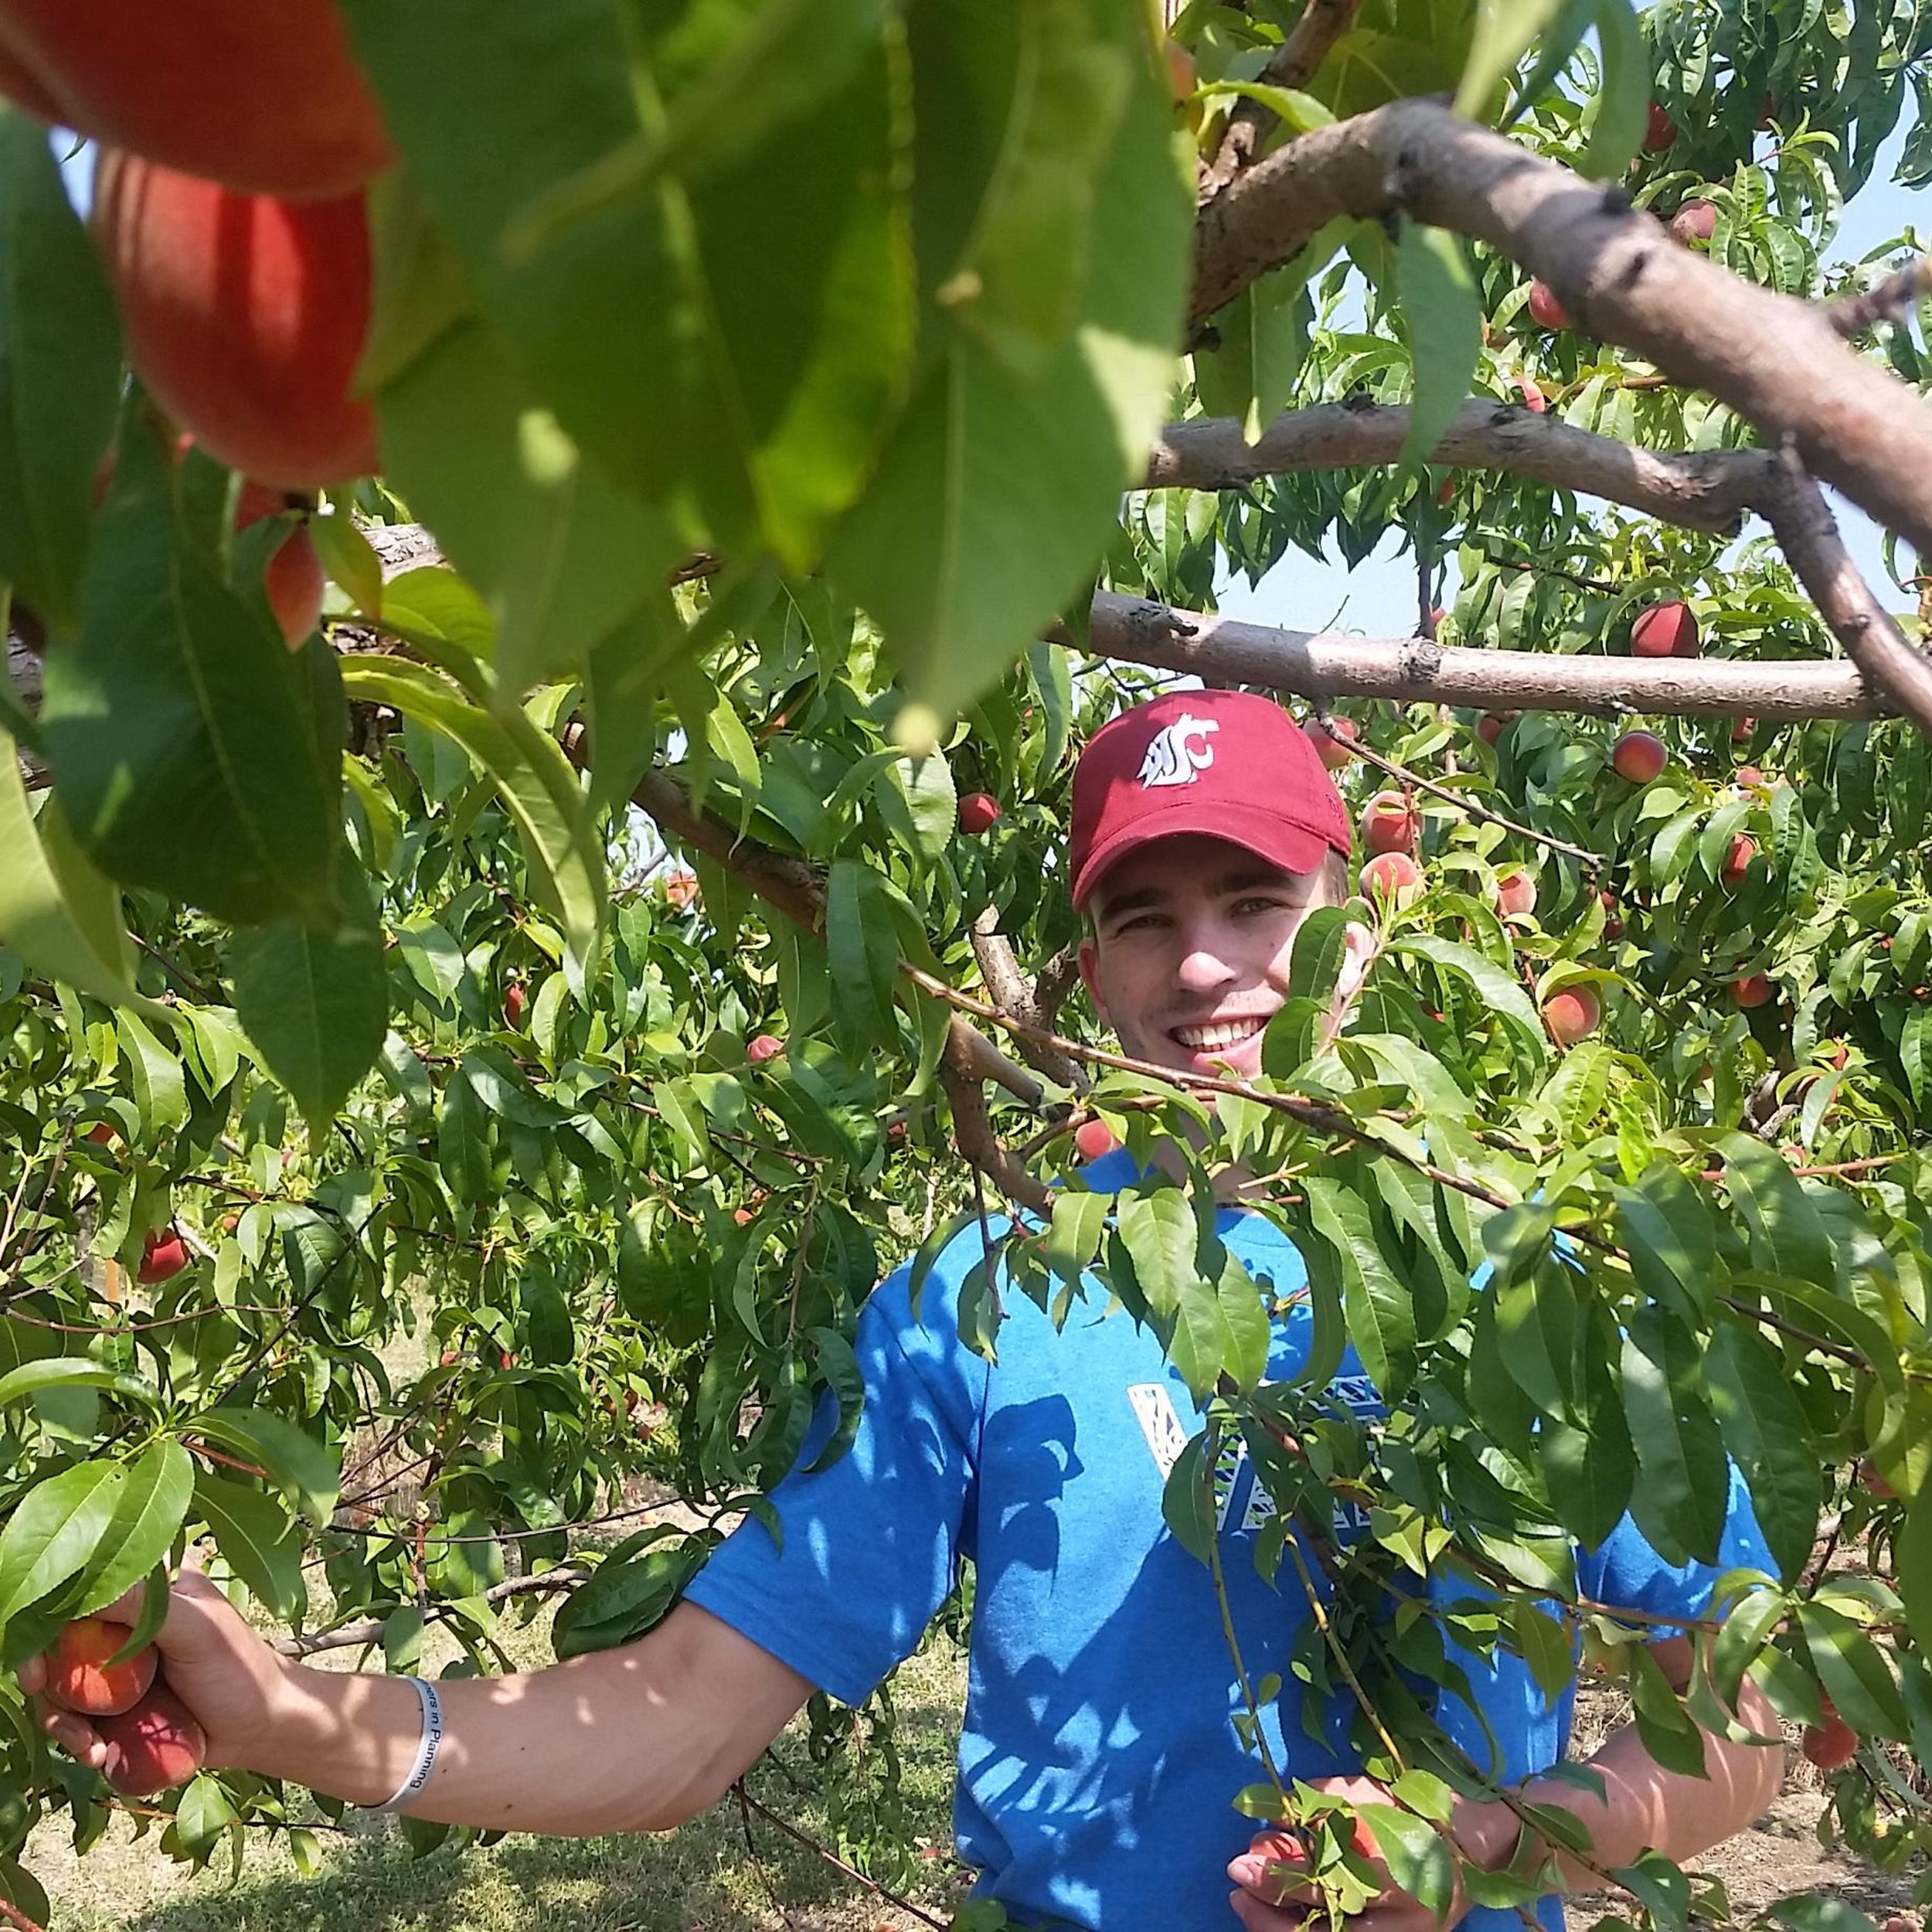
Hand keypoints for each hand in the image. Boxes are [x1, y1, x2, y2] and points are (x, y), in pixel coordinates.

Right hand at [18, 1564, 293, 1783]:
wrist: (261, 1728)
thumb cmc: (240, 1669)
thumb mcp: (198, 1630)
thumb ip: (146, 1607)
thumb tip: (83, 1588)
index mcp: (151, 1584)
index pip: (86, 1587)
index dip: (49, 1616)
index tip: (38, 1655)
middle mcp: (127, 1619)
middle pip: (60, 1638)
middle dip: (40, 1671)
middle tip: (38, 1692)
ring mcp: (118, 1664)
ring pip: (61, 1684)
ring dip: (60, 1718)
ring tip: (87, 1746)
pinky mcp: (116, 1704)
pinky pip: (76, 1718)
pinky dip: (76, 1738)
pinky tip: (97, 1756)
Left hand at [1226, 1775, 1475, 1931]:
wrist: (1476, 1846)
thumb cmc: (1416, 1810)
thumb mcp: (1364, 1799)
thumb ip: (1318, 1809)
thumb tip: (1269, 1823)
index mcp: (1392, 1874)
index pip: (1320, 1885)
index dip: (1275, 1877)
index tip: (1238, 1863)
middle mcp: (1397, 1919)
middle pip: (1321, 1927)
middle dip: (1269, 1911)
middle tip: (1236, 1889)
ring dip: (1281, 1929)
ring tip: (1248, 1907)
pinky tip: (1284, 1918)